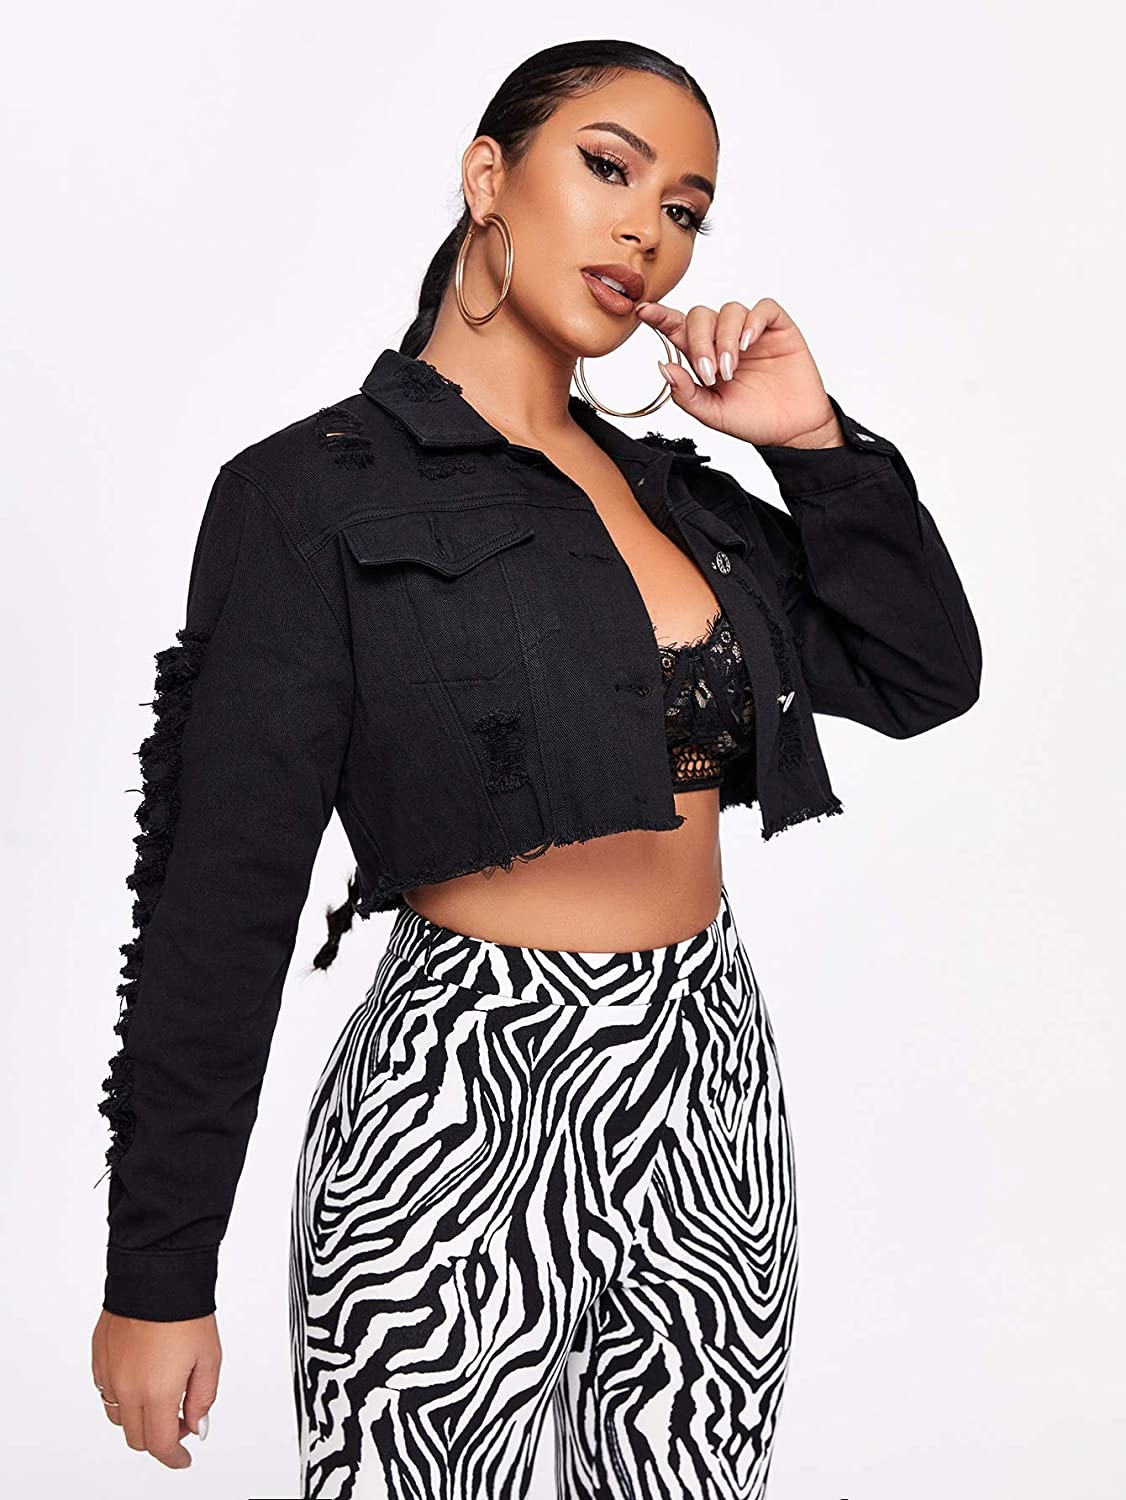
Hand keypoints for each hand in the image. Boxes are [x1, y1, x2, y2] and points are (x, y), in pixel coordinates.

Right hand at [92, 1307, 220, 1468]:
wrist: (156, 1273)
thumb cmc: (184, 1311)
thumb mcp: (210, 1357)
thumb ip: (203, 1397)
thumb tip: (197, 1425)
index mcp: (157, 1392)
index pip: (161, 1445)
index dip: (174, 1458)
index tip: (183, 1458)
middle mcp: (127, 1389)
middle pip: (138, 1438)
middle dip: (160, 1438)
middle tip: (182, 1418)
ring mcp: (109, 1374)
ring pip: (118, 1417)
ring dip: (140, 1418)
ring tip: (163, 1394)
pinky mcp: (98, 1358)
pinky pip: (106, 1391)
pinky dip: (123, 1395)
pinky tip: (142, 1377)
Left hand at [632, 296, 843, 448]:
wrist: (792, 431)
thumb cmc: (752, 420)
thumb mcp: (712, 413)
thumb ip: (686, 393)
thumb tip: (663, 367)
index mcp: (704, 357)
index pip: (678, 329)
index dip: (661, 317)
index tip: (643, 311)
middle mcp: (725, 339)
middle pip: (701, 316)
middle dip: (700, 342)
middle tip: (709, 372)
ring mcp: (752, 332)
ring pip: (729, 310)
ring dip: (725, 338)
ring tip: (730, 369)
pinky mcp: (778, 328)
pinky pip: (763, 308)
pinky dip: (753, 321)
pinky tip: (748, 344)